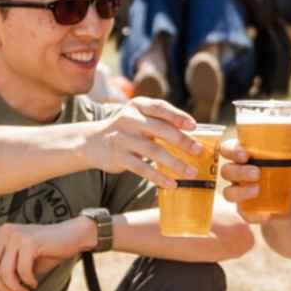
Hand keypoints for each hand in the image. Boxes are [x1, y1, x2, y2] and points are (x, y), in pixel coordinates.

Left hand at [0, 218, 90, 290]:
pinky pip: (22, 270)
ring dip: (14, 288)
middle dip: (0, 288)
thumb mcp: (21, 264)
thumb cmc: (46, 252)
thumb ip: (5, 275)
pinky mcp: (29, 241)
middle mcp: (4, 232)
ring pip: (5, 272)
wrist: (72, 236)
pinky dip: (27, 281)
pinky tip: (34, 283)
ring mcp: (16, 235)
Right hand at [82, 96, 199, 187]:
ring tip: (191, 172)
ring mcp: (123, 138)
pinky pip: (142, 168)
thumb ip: (160, 123)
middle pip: (160, 129)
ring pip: (153, 151)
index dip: (177, 116)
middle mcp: (129, 119)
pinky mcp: (119, 157)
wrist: (92, 142)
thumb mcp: (139, 119)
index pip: (160, 107)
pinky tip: (171, 184)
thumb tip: (193, 137)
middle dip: (182, 140)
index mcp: (138, 106)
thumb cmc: (126, 130)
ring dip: (175, 163)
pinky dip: (158, 177)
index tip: (193, 125)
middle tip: (199, 151)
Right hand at [217, 138, 290, 222]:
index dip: (231, 150)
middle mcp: (236, 174)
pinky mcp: (244, 210)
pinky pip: (243, 213)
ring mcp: (238, 193)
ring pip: (228, 192)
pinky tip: (266, 216)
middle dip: (239, 171)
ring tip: (258, 190)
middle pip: (226, 170)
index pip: (228, 149)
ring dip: (241, 192)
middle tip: (256, 173)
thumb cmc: (287, 175)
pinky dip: (254, 215)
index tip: (244, 154)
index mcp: (244, 157)